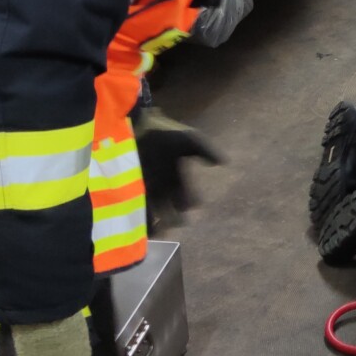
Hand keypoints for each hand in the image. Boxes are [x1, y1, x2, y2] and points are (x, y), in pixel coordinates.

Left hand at [136, 108, 223, 223]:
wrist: (137, 124)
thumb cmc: (163, 132)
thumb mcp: (189, 139)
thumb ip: (206, 150)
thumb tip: (225, 162)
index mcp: (176, 177)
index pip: (187, 196)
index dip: (191, 201)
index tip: (194, 205)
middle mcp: (162, 186)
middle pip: (171, 208)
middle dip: (175, 218)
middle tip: (178, 223)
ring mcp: (146, 188)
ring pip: (155, 212)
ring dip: (159, 223)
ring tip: (162, 231)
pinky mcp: (130, 189)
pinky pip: (139, 209)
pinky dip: (142, 219)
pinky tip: (143, 226)